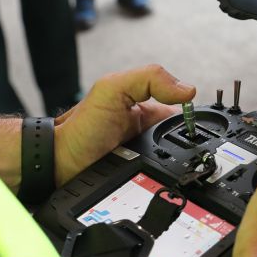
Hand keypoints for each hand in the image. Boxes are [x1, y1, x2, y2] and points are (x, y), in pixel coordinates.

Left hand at [53, 65, 194, 186]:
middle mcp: (149, 130)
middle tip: (179, 146)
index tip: (198, 123)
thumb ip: (149, 78)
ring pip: (177, 159)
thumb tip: (188, 89)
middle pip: (183, 136)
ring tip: (165, 162)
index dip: (192, 113)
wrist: (58, 165)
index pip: (181, 106)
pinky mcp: (143, 177)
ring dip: (177, 162)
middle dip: (186, 143)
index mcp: (146, 104)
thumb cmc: (81, 126)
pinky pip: (165, 177)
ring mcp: (147, 155)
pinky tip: (161, 176)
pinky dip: (166, 177)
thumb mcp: (114, 87)